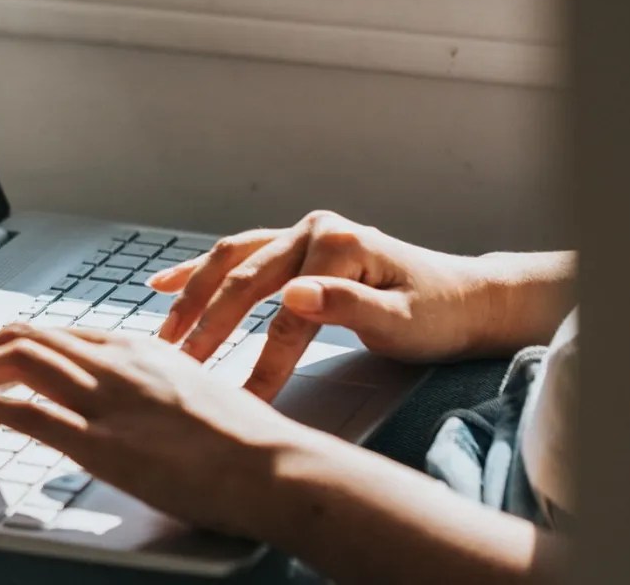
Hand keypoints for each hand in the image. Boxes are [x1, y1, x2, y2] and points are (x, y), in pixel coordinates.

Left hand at [0, 323, 561, 583]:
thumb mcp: (201, 393)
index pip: (66, 333)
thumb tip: (148, 404)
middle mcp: (118, 363)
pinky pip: (22, 409)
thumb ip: (164, 388)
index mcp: (144, 349)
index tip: (5, 357)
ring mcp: (106, 399)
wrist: (273, 464)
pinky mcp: (98, 441)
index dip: (25, 343)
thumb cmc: (249, 441)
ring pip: (19, 359)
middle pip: (33, 335)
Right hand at [149, 211, 573, 398]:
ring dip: (193, 297)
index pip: (285, 311)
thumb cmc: (438, 315)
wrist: (466, 299)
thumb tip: (293, 295)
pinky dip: (200, 271)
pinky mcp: (296, 247)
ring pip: (231, 263)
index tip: (238, 399)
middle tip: (179, 367)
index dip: (260, 359)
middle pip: (245, 280)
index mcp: (338, 244)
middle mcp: (314, 230)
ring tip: (164, 335)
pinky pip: (238, 256)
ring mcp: (302, 234)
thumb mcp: (402, 320)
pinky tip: (163, 284)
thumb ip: (347, 305)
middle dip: (208, 326)